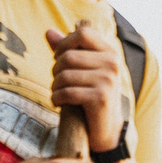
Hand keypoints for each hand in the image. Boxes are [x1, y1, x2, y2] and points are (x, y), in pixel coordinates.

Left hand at [48, 21, 127, 157]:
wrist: (107, 130)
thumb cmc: (91, 97)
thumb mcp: (82, 71)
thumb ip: (67, 50)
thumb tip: (48, 32)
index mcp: (110, 52)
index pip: (82, 33)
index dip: (64, 44)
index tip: (59, 59)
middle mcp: (112, 63)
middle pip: (68, 56)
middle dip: (55, 71)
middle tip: (58, 83)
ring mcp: (108, 80)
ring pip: (64, 75)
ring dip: (54, 87)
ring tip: (58, 94)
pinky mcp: (100, 98)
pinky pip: (67, 92)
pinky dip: (57, 98)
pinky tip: (59, 103)